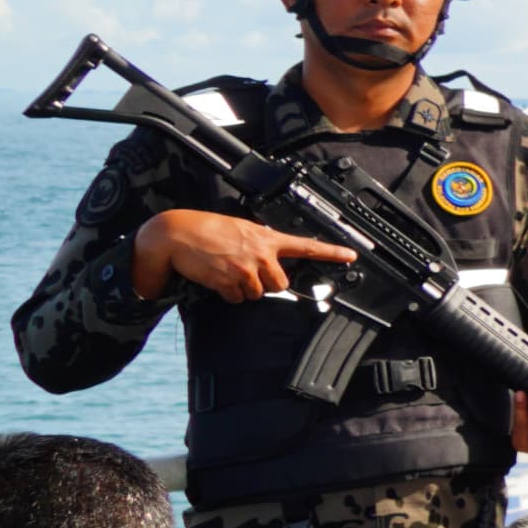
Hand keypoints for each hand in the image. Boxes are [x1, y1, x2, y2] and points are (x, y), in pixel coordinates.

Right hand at [131, 208, 357, 304]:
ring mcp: (246, 269)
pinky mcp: (229, 282)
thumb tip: (271, 255)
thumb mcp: (241, 229)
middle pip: (280, 285)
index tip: (351, 256)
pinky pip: (237, 298)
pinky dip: (228, 294)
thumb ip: (261, 242)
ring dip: (244, 289)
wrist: (177, 234)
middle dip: (266, 284)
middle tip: (247, 272)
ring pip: (258, 294)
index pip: (306, 246)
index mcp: (267, 238)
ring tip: (227, 270)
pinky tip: (217, 278)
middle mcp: (261, 254)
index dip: (331, 253)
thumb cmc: (208, 229)